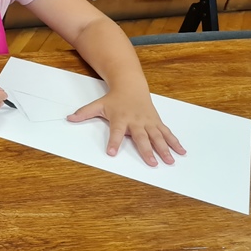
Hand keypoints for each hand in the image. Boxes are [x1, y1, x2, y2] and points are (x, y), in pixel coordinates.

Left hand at [68, 90, 185, 165]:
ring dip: (164, 149)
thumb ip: (84, 113)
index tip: (111, 152)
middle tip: (151, 163)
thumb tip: (68, 118)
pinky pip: (167, 133)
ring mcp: (148, 122)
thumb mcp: (98, 105)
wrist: (131, 87)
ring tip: (169, 161)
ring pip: (157, 137)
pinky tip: (181, 152)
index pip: (116, 132)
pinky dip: (175, 142)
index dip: (113, 142)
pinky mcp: (157, 122)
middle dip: (147, 150)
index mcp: (120, 118)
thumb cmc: (114, 99)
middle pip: (141, 137)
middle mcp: (136, 121)